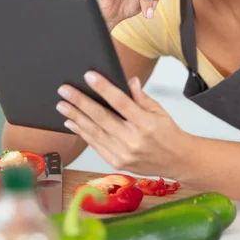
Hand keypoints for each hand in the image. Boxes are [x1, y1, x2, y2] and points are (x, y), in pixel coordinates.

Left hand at [56, 71, 188, 178]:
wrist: (177, 161)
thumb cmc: (168, 133)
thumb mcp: (159, 111)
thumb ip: (141, 97)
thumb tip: (128, 80)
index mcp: (146, 124)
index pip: (121, 102)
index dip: (103, 88)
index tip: (88, 76)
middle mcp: (134, 140)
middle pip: (101, 117)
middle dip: (80, 102)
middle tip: (64, 90)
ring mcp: (124, 154)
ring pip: (94, 132)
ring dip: (76, 117)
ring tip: (62, 105)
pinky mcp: (117, 163)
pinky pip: (95, 145)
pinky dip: (82, 133)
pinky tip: (72, 122)